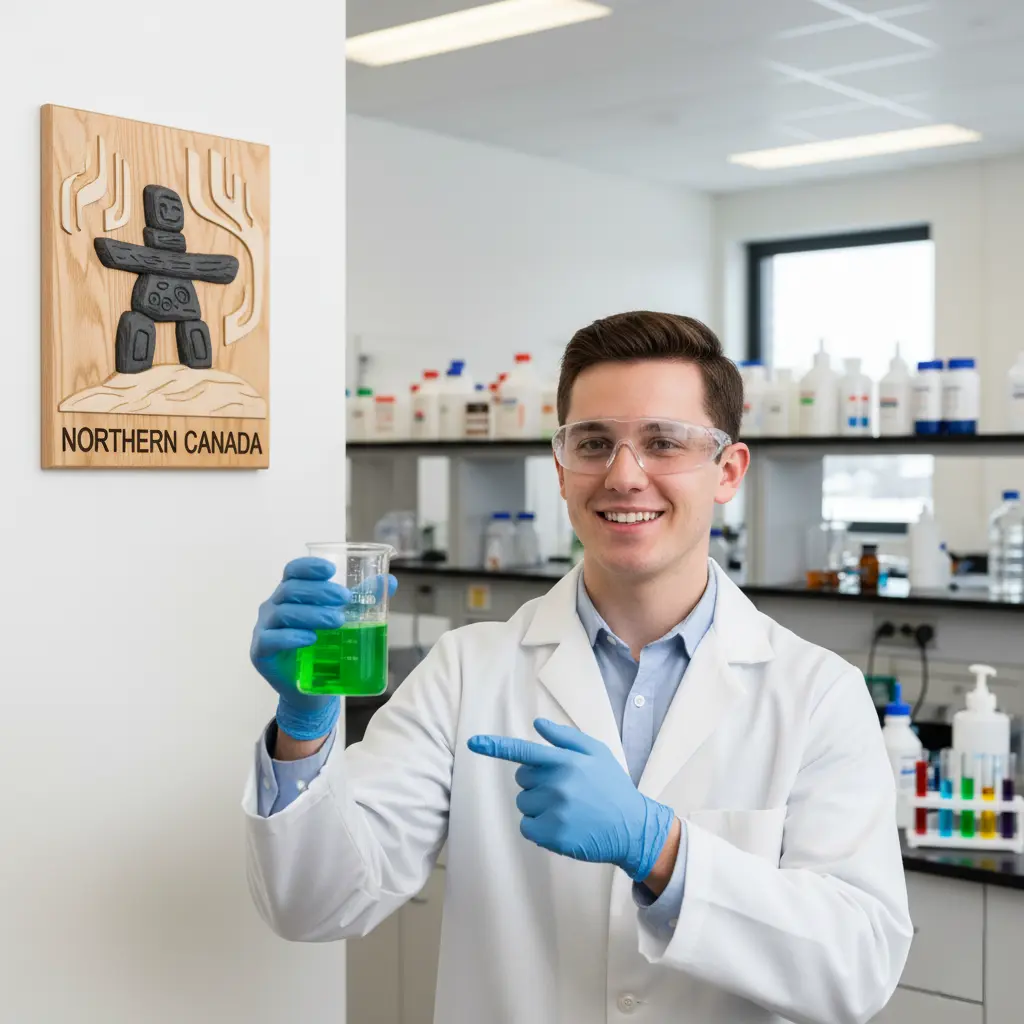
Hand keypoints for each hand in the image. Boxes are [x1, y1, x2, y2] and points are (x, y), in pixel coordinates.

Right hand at [250, 557, 396, 740]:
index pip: (293, 572)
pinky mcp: (261, 652)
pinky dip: (291, 637)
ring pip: (282, 613)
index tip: (331, 570)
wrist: (311, 692)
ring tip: (337, 620)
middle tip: (344, 599)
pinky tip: (310, 639)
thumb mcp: (343, 620)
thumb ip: (361, 599)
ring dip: (311, 614)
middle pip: (290, 590)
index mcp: (291, 594)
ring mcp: (265, 629)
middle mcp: (273, 607)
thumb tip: (390, 581)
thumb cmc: (323, 649)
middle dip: (319, 591)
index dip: (308, 567)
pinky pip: (271, 639)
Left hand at [468, 718, 673, 881]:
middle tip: (564, 790)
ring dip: (538, 806)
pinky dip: (538, 828)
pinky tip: (561, 826)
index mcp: (565, 761)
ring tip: (566, 810)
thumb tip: (537, 724)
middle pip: (522, 779)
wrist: (632, 827)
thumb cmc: (613, 787)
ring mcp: (555, 810)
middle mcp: (557, 783)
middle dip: (536, 782)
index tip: (473, 743)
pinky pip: (527, 827)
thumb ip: (565, 738)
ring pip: (523, 804)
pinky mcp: (553, 834)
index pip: (524, 751)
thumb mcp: (597, 753)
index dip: (496, 747)